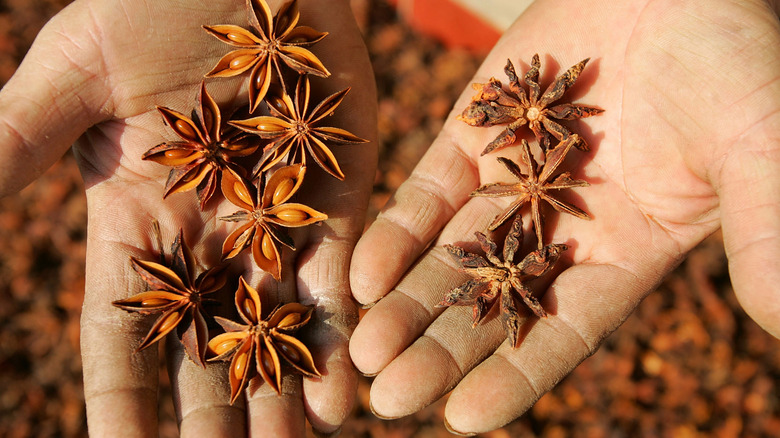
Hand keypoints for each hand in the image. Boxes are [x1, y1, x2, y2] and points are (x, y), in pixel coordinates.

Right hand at [0, 0, 375, 435]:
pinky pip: (340, 278)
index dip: (121, 403)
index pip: (122, 335)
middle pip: (206, 353)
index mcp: (136, 222)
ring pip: (277, 332)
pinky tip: (346, 394)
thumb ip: (15, 148)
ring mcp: (276, 222)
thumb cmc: (149, 6)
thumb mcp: (70, 77)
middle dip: (212, 425)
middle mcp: (208, 239)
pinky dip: (339, 334)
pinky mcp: (337, 197)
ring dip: (283, 401)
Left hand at [349, 0, 779, 433]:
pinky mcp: (473, 133)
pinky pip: (427, 193)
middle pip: (491, 304)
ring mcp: (509, 181)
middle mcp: (559, 228)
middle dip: (439, 352)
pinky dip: (394, 233)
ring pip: (448, 256)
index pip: (562, 329)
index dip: (514, 375)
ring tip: (359, 351)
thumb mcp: (756, 144)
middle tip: (387, 398)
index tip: (462, 420)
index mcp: (625, 249)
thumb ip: (765, 229)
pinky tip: (360, 276)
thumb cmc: (732, 58)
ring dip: (403, 304)